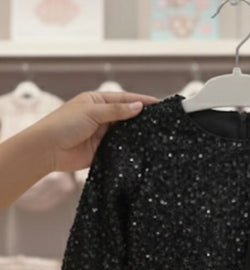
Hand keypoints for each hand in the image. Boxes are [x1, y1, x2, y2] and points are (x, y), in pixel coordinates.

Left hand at [36, 90, 158, 173]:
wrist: (49, 149)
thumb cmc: (64, 124)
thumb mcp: (92, 112)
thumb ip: (116, 111)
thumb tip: (138, 107)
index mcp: (97, 101)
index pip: (124, 99)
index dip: (141, 101)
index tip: (159, 104)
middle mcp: (102, 117)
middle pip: (127, 116)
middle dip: (142, 118)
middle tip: (162, 121)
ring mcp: (103, 135)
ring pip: (125, 133)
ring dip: (137, 134)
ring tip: (156, 135)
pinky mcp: (103, 151)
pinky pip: (120, 149)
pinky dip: (129, 149)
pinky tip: (142, 149)